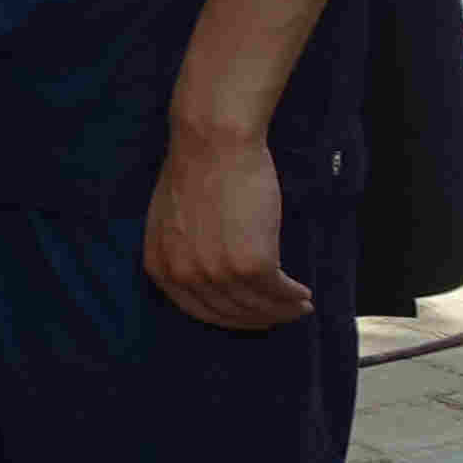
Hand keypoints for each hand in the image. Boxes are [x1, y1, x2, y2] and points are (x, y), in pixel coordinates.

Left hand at [144, 124, 313, 330]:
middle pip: (230, 314)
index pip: (198, 311)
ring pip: (257, 306)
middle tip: (283, 313)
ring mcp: (217, 272)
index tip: (250, 316)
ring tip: (300, 305)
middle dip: (260, 318)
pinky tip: (302, 294)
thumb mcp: (172, 222)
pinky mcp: (251, 264)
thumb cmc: (196, 171)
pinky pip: (277, 291)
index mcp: (160, 267)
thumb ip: (184, 253)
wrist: (213, 143)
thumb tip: (208, 275)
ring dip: (282, 310)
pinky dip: (293, 296)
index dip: (230, 318)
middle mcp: (185, 276)